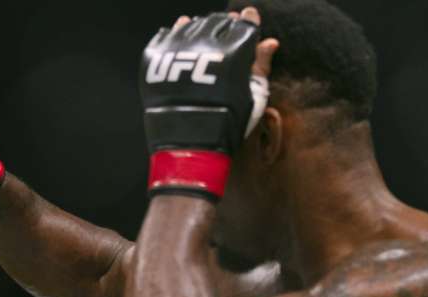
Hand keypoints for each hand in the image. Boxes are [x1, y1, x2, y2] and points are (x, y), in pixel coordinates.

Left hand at [139, 8, 277, 197]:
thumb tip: (270, 42)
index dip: (247, 22)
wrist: (190, 145)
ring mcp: (178, 50)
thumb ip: (260, 66)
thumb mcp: (253, 96)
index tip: (248, 21)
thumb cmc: (228, 123)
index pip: (244, 24)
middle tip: (226, 30)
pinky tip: (181, 39)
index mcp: (236, 52)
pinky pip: (165, 36)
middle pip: (217, 22)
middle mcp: (207, 45)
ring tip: (204, 37)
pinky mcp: (157, 59)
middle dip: (224, 24)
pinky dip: (174, 34)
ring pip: (191, 25)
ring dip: (200, 27)